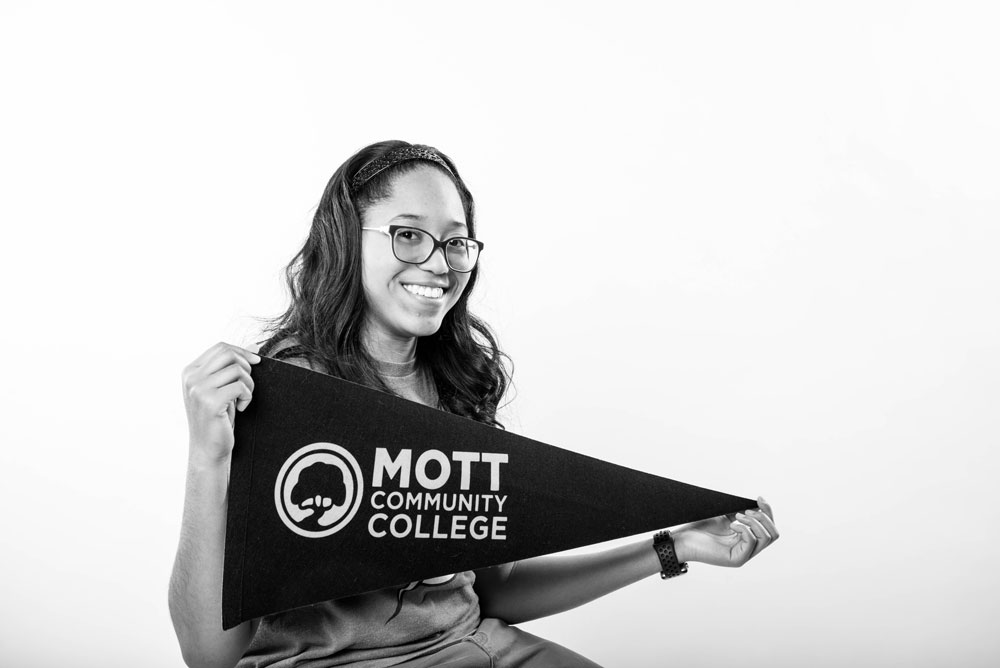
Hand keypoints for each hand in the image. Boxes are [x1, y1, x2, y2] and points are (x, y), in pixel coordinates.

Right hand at [181, 342, 260, 464]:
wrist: (208, 449)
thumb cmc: (217, 418)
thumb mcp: (221, 388)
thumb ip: (230, 368)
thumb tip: (254, 346)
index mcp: (190, 371)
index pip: (220, 347)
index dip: (242, 352)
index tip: (256, 362)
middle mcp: (191, 378)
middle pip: (228, 354)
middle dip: (246, 367)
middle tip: (247, 385)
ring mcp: (198, 389)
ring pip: (237, 370)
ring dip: (249, 384)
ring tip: (243, 399)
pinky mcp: (210, 402)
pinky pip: (240, 386)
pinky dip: (247, 396)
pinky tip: (242, 408)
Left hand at [673, 497, 778, 567]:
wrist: (683, 539)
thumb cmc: (700, 528)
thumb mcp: (725, 516)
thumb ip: (741, 512)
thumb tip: (756, 504)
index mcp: (748, 539)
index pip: (770, 528)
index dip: (768, 511)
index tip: (758, 498)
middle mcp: (749, 549)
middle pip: (774, 534)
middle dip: (764, 517)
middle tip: (745, 510)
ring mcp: (744, 555)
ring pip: (766, 538)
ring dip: (754, 522)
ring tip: (737, 516)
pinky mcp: (737, 559)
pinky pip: (752, 542)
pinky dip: (744, 529)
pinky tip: (732, 525)